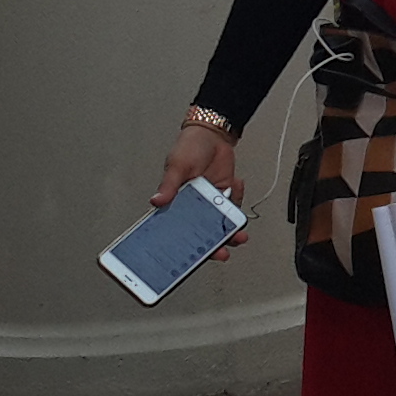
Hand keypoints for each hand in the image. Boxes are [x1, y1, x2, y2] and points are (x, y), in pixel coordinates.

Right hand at [152, 122, 246, 248]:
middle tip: (221, 253)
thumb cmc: (189, 147)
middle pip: (202, 233)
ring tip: (238, 234)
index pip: (176, 230)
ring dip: (231, 230)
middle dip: (212, 246)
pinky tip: (235, 184)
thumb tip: (156, 201)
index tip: (188, 260)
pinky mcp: (226, 195)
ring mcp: (211, 202)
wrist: (214, 134)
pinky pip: (234, 206)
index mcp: (176, 202)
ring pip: (221, 224)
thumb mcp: (177, 165)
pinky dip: (237, 198)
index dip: (182, 247)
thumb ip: (169, 185)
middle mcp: (194, 206)